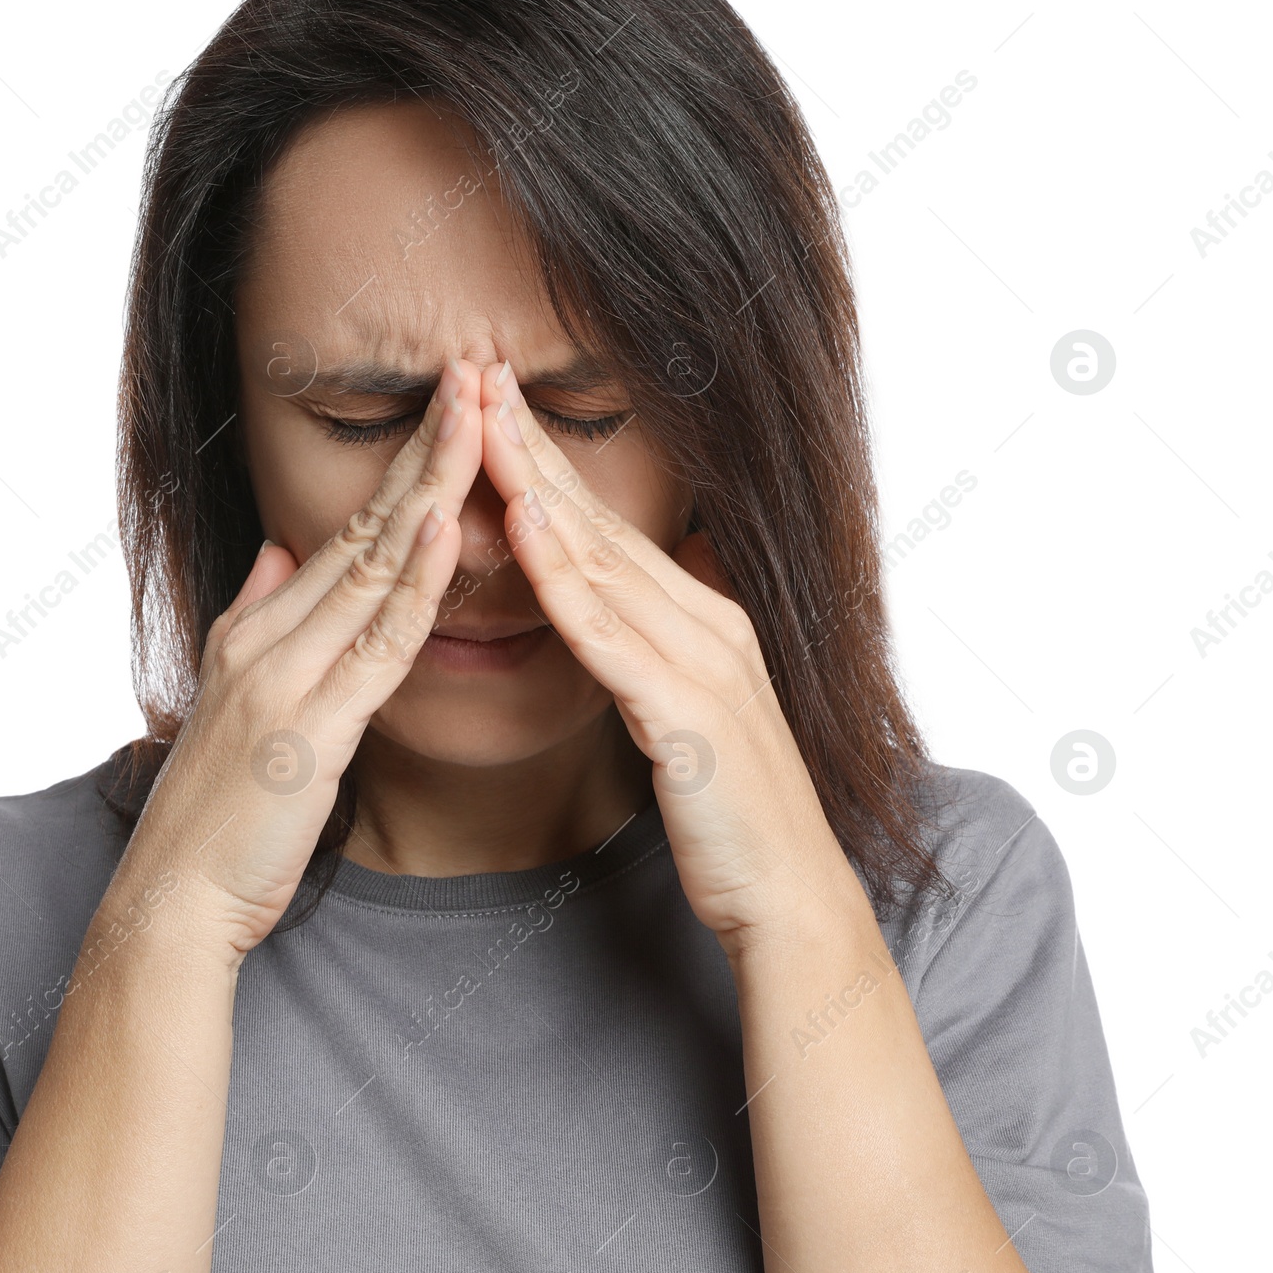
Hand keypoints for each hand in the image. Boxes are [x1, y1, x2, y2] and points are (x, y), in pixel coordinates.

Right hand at [120, 360, 486, 962]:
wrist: (173, 894)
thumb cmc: (218, 805)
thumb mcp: (232, 692)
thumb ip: (258, 614)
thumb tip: (282, 550)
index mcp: (262, 623)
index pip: (349, 525)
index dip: (404, 463)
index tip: (452, 403)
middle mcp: (271, 632)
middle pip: (365, 523)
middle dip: (426, 445)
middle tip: (473, 369)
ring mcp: (287, 674)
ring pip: (374, 564)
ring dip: (430, 486)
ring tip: (475, 416)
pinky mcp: (310, 728)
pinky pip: (375, 643)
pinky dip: (413, 581)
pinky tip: (446, 526)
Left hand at [477, 360, 860, 950]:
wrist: (793, 897)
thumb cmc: (733, 816)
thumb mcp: (686, 716)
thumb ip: (649, 657)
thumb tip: (607, 616)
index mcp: (704, 620)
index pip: (610, 528)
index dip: (550, 465)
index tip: (497, 408)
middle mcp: (707, 623)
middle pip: (602, 522)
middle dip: (535, 448)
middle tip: (479, 376)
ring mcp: (703, 662)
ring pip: (603, 561)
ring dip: (538, 489)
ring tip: (486, 425)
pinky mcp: (689, 713)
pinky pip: (611, 635)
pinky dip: (565, 579)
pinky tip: (525, 531)